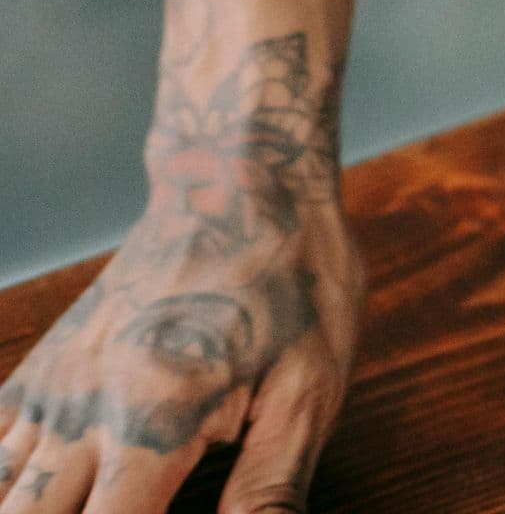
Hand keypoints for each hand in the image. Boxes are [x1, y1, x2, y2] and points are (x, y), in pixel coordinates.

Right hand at [0, 28, 361, 512]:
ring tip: (88, 501)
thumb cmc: (291, 287)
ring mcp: (50, 386)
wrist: (239, 187)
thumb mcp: (310, 389)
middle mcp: (82, 405)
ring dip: (31, 509)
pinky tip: (44, 488)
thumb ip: (270, 485)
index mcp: (154, 417)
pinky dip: (6, 479)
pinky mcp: (41, 370)